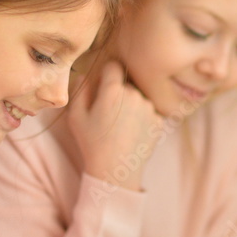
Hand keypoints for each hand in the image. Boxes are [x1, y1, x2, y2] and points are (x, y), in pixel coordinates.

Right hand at [68, 61, 161, 190]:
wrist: (115, 170)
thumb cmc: (92, 143)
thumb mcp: (76, 117)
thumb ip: (80, 91)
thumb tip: (85, 74)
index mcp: (113, 91)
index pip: (113, 66)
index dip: (107, 74)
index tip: (103, 84)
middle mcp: (135, 95)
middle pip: (126, 84)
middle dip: (118, 93)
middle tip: (108, 114)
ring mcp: (149, 108)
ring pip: (138, 98)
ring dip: (131, 105)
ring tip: (121, 126)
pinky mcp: (159, 121)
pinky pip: (148, 112)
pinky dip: (141, 118)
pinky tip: (132, 133)